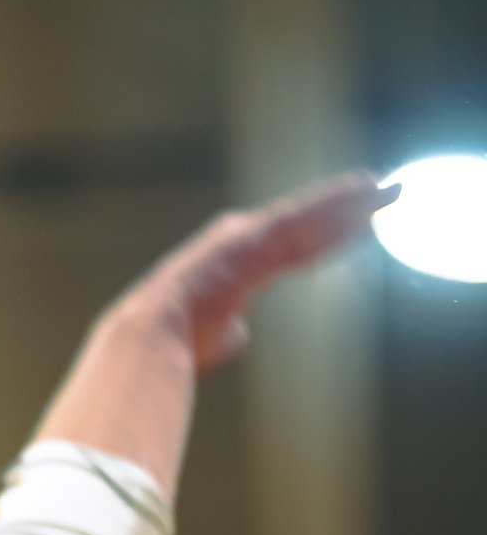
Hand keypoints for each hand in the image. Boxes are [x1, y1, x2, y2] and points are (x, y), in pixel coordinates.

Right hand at [117, 169, 400, 372]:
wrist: (150, 340)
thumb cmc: (172, 347)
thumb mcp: (211, 339)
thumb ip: (230, 331)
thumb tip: (240, 335)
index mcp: (235, 264)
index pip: (292, 250)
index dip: (325, 237)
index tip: (355, 229)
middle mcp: (242, 242)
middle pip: (306, 225)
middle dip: (345, 211)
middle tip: (384, 195)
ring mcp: (248, 238)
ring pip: (309, 216)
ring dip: (349, 201)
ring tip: (385, 188)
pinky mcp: (252, 240)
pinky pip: (301, 219)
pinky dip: (332, 203)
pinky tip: (361, 191)